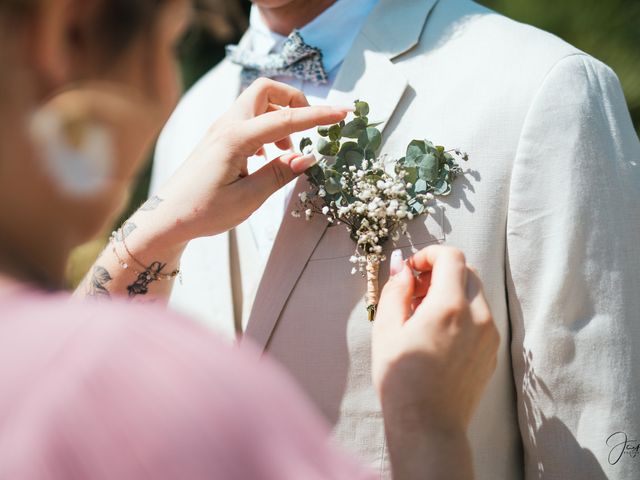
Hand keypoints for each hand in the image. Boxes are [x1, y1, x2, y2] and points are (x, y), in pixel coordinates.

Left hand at [151, 79, 349, 243]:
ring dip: (280, 118)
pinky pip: (248, 119)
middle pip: (267, 90)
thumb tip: (307, 157)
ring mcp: (220, 130)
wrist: (167, 218)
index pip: (286, 120)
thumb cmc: (203, 212)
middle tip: (309, 128)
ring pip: (257, 104)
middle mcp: (227, 126)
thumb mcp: (247, 199)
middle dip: (293, 101)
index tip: (343, 113)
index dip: (318, 116)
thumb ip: (279, 174)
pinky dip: (267, 129)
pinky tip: (268, 156)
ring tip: (287, 152)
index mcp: (236, 139)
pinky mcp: (218, 139)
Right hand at [372, 246, 498, 479]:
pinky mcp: (492, 351)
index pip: (452, 257)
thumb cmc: (401, 380)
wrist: (428, 426)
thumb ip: (395, 291)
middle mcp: (478, 316)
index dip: (429, 254)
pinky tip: (439, 334)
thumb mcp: (386, 330)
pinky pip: (481, 317)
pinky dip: (462, 312)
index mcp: (450, 306)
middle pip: (467, 272)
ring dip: (452, 291)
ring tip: (424, 315)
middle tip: (415, 291)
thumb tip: (403, 269)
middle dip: (441, 271)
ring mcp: (489, 335)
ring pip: (476, 294)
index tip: (412, 269)